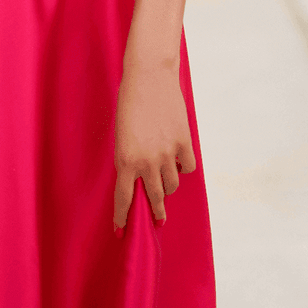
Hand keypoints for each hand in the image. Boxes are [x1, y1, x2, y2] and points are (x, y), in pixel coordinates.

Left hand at [113, 60, 195, 230]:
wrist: (149, 76)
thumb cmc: (130, 102)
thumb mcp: (122, 135)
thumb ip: (130, 158)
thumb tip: (140, 179)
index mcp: (125, 160)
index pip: (124, 198)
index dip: (123, 217)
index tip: (121, 230)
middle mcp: (146, 162)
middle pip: (154, 198)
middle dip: (155, 211)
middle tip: (157, 219)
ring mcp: (167, 154)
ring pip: (172, 185)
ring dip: (168, 187)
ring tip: (166, 185)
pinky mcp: (184, 143)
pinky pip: (187, 167)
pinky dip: (183, 166)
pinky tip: (178, 160)